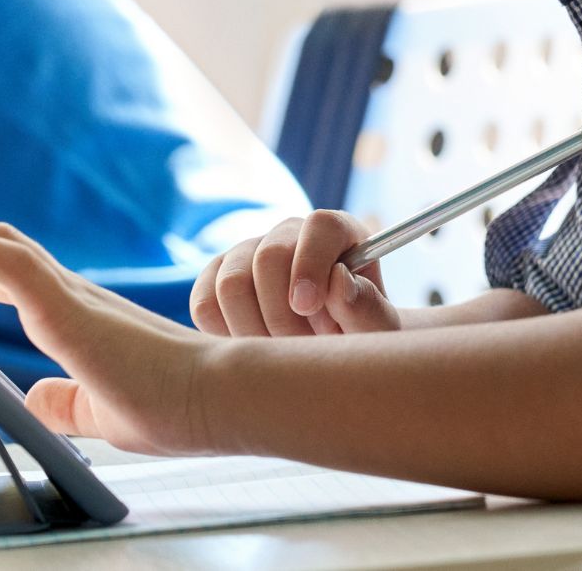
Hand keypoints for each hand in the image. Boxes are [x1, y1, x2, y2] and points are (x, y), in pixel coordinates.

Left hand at [0, 222, 213, 455]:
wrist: (222, 401)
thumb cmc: (178, 406)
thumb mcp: (101, 413)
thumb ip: (67, 403)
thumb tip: (33, 399)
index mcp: (79, 317)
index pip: (12, 276)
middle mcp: (73, 296)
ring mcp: (73, 297)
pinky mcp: (71, 307)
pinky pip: (9, 263)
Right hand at [189, 210, 398, 336]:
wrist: (327, 356)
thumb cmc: (358, 340)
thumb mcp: (377, 332)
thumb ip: (367, 308)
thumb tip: (338, 280)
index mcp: (336, 234)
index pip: (320, 226)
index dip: (312, 263)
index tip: (309, 307)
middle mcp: (288, 235)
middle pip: (268, 256)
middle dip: (282, 315)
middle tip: (302, 350)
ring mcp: (247, 254)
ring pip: (231, 283)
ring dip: (253, 330)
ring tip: (282, 354)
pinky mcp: (214, 279)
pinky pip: (204, 304)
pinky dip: (223, 334)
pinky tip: (253, 347)